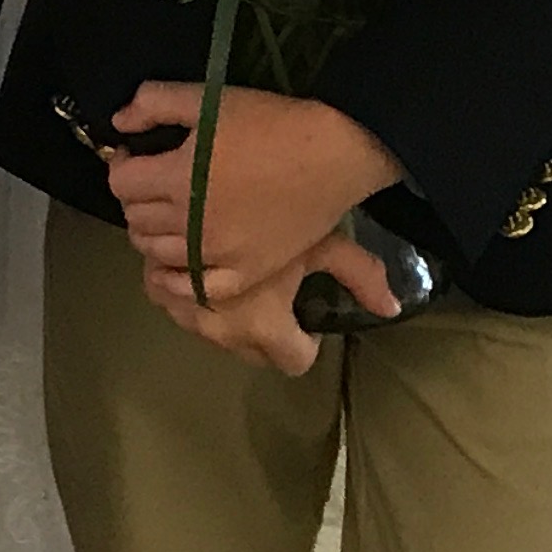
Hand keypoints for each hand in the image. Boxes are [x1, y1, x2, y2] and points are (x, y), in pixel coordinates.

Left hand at [106, 83, 402, 305]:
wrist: (336, 154)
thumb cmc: (272, 122)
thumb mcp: (209, 98)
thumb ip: (154, 103)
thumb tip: (119, 123)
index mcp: (177, 178)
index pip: (120, 182)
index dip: (123, 164)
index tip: (138, 154)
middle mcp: (191, 223)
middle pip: (136, 218)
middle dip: (137, 196)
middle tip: (155, 180)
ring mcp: (219, 254)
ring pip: (156, 253)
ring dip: (152, 232)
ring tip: (171, 213)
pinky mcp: (247, 272)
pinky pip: (196, 287)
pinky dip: (178, 276)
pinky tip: (182, 259)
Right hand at [144, 228, 401, 375]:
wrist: (197, 190)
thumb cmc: (270, 217)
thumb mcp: (318, 241)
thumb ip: (359, 273)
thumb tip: (394, 307)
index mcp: (263, 328)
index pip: (294, 361)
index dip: (304, 341)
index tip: (305, 316)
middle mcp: (222, 333)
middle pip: (254, 354)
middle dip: (266, 335)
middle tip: (275, 296)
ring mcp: (185, 315)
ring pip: (217, 335)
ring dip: (230, 318)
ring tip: (241, 280)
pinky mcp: (157, 293)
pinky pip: (183, 309)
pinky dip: (193, 297)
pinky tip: (204, 268)